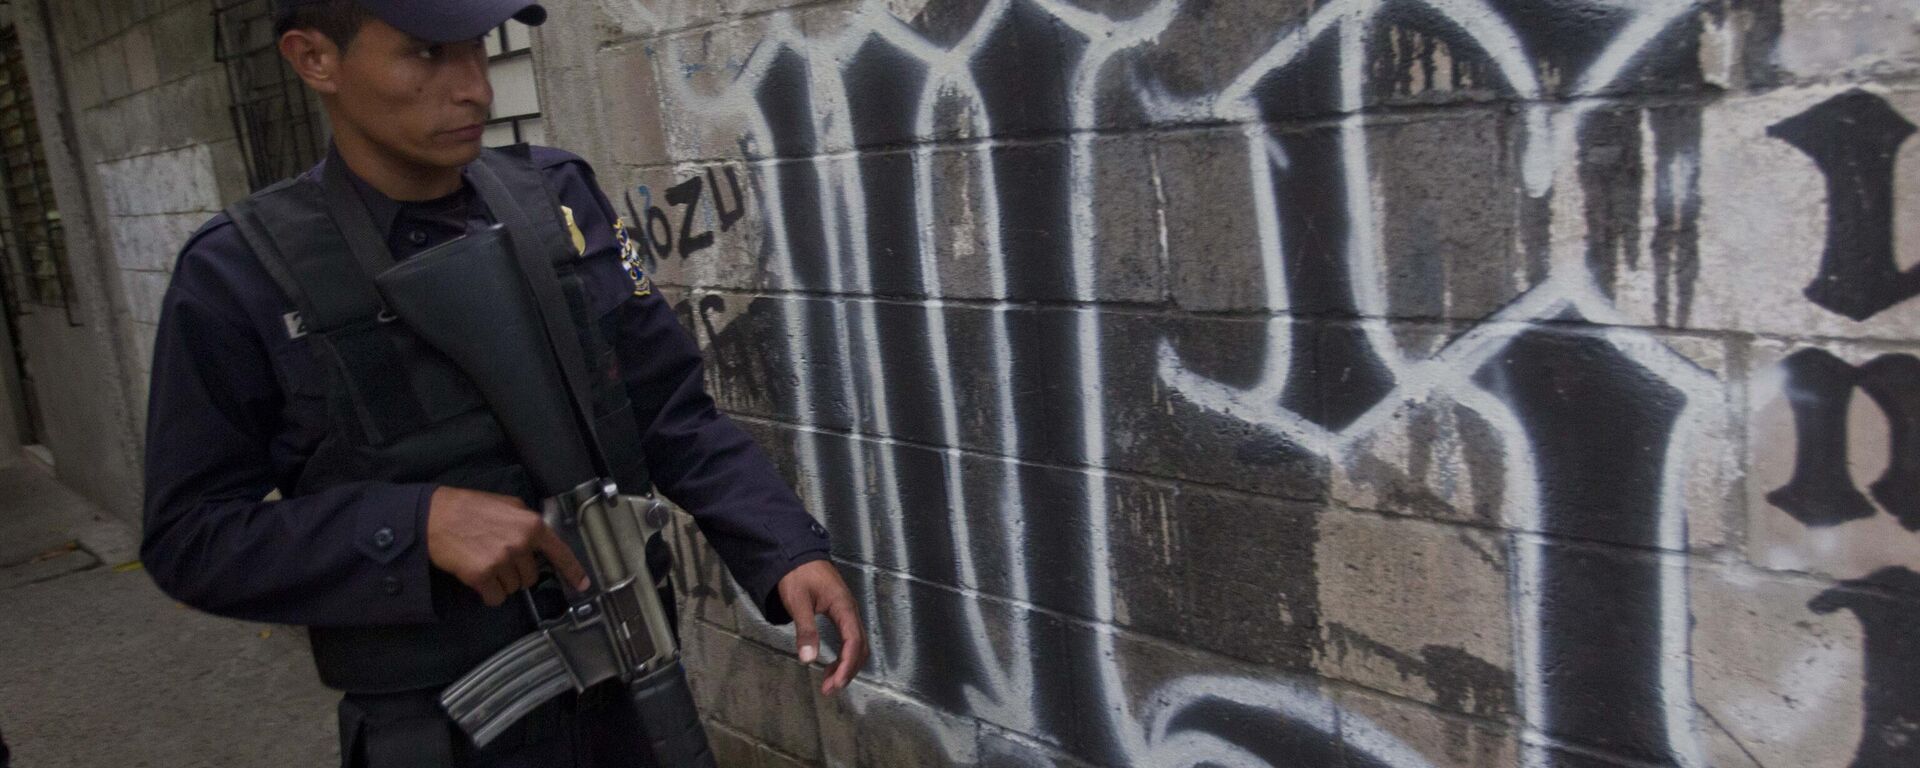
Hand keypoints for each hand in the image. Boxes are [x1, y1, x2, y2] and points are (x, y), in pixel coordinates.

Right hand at [425, 486, 589, 605]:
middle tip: (498, 557)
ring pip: (514, 588)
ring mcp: (502, 560)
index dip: (573, 571)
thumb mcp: (506, 505)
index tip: (583, 585)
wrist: (435, 517)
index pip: (559, 552)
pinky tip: (478, 578)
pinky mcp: (483, 576)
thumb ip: (526, 522)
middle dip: (518, 572)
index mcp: (531, 525)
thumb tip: (540, 540)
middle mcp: (520, 543)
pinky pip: (496, 598)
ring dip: (502, 582)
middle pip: (531, 576)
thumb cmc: (469, 508)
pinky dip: (488, 593)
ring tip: (485, 563)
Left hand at [776, 559, 867, 695]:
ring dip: (846, 666)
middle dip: (848, 671)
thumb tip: (809, 659)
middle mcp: (851, 611)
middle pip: (860, 647)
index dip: (847, 665)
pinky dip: (843, 656)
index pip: (854, 642)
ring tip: (829, 682)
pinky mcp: (841, 614)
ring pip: (857, 645)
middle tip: (829, 689)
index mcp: (844, 607)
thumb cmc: (797, 575)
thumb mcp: (798, 602)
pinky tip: (831, 665)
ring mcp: (848, 612)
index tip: (836, 683)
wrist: (797, 554)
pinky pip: (850, 639)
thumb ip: (805, 630)